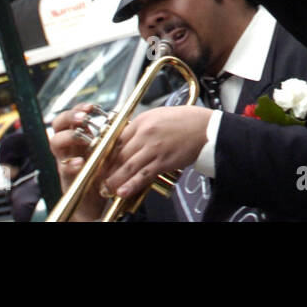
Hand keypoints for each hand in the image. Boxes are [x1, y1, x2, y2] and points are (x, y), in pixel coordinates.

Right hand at [49, 103, 105, 221]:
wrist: (95, 197)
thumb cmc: (101, 169)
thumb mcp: (107, 148)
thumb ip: (110, 135)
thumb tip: (121, 118)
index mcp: (78, 135)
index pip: (73, 115)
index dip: (80, 108)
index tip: (92, 107)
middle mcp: (68, 145)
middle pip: (58, 124)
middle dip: (70, 117)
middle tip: (83, 118)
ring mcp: (64, 159)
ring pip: (55, 142)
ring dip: (69, 136)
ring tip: (83, 137)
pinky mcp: (66, 175)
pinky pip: (63, 167)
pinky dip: (71, 163)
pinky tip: (80, 162)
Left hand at [99, 105, 213, 205]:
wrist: (207, 128)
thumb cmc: (186, 120)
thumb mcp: (159, 114)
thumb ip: (141, 126)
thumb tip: (127, 138)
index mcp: (142, 120)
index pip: (116, 138)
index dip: (106, 153)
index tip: (101, 162)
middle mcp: (145, 133)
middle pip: (119, 154)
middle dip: (107, 169)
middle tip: (99, 178)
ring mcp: (154, 148)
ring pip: (127, 166)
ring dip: (114, 180)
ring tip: (106, 188)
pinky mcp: (164, 161)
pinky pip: (143, 175)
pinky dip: (131, 185)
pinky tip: (123, 191)